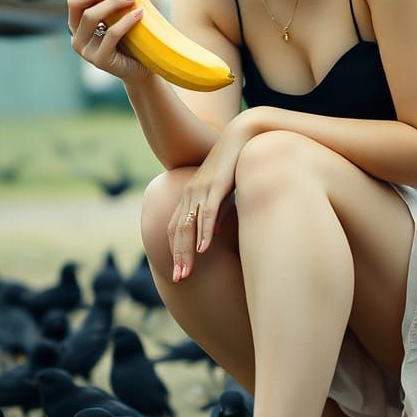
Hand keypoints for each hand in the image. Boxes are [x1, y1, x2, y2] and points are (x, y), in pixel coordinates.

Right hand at [67, 0, 149, 83]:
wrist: (141, 69)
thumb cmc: (127, 41)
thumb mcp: (114, 17)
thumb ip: (100, 0)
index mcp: (77, 27)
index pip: (74, 3)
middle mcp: (77, 39)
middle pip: (83, 10)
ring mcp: (86, 52)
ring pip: (92, 19)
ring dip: (115, 5)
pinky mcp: (100, 60)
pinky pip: (111, 34)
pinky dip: (125, 21)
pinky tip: (139, 14)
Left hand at [168, 116, 254, 281]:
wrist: (241, 136)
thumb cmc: (234, 164)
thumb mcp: (223, 194)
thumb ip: (216, 213)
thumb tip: (211, 235)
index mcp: (189, 195)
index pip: (175, 227)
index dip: (174, 250)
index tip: (178, 271)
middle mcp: (190, 192)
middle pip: (177, 230)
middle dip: (177, 257)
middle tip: (178, 279)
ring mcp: (201, 188)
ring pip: (188, 225)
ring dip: (186, 251)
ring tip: (187, 273)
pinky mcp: (215, 185)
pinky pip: (207, 212)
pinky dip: (204, 232)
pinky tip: (203, 249)